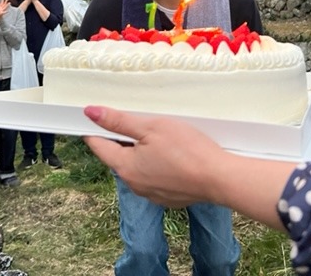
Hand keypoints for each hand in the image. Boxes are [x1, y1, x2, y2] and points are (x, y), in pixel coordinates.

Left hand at [83, 106, 224, 207]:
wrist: (220, 178)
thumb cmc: (188, 150)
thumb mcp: (152, 127)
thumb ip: (119, 121)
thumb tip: (90, 113)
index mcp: (125, 167)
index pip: (99, 146)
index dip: (95, 130)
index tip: (94, 119)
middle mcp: (134, 184)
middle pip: (119, 157)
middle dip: (124, 140)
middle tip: (137, 121)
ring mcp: (151, 194)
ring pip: (138, 168)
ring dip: (142, 153)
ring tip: (158, 137)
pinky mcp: (168, 197)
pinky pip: (154, 178)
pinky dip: (157, 166)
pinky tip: (172, 155)